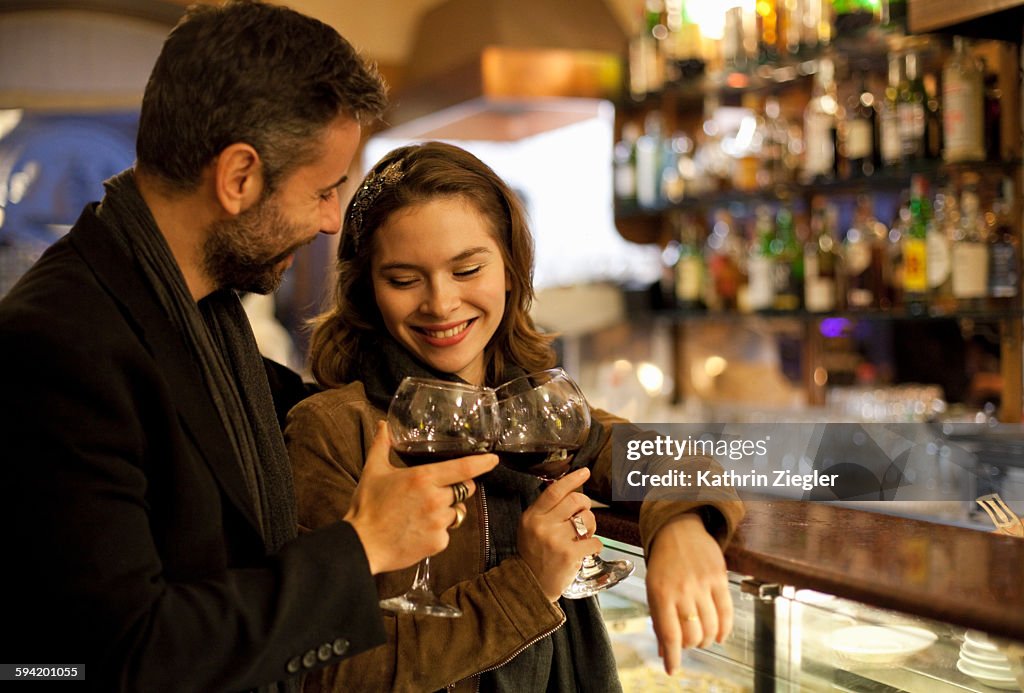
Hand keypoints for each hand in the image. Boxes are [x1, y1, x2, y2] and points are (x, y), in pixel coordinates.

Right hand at [345, 421, 497, 573]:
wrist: (362, 545)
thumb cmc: (367, 507)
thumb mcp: (374, 471)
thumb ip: (382, 445)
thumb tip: (383, 425)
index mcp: (423, 478)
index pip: (463, 467)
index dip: (482, 463)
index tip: (494, 459)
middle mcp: (436, 499)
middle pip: (465, 489)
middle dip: (458, 488)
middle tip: (437, 492)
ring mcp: (439, 523)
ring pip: (456, 512)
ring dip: (446, 511)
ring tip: (420, 515)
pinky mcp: (439, 543)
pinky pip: (447, 533)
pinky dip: (437, 532)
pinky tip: (417, 531)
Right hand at [517, 467, 603, 601]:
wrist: (531, 584)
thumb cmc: (534, 553)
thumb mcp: (530, 527)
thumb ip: (546, 509)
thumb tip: (569, 489)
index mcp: (532, 516)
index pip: (555, 490)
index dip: (572, 479)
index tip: (585, 471)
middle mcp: (543, 525)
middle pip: (576, 500)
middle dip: (585, 506)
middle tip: (582, 516)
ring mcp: (557, 540)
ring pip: (588, 519)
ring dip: (590, 526)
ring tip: (581, 536)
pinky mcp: (570, 554)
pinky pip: (595, 541)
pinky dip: (594, 545)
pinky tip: (585, 550)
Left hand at [645, 512, 731, 675]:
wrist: (678, 529)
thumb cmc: (663, 563)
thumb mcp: (653, 588)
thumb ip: (659, 619)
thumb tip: (663, 651)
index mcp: (660, 593)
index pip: (669, 634)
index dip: (673, 657)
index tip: (673, 669)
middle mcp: (682, 590)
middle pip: (692, 635)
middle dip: (689, 645)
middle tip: (687, 641)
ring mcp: (702, 584)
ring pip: (710, 628)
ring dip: (706, 639)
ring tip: (701, 636)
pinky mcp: (719, 579)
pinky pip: (726, 613)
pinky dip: (724, 630)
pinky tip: (719, 635)